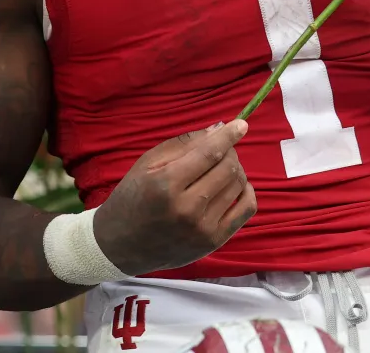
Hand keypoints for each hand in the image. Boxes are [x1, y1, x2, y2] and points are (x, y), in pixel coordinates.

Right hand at [93, 120, 255, 275]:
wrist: (123, 245)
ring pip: (238, 186)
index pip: (208, 153)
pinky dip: (247, 192)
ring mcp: (203, 227)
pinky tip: (237, 186)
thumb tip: (218, 129)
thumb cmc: (131, 198)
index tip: (241, 124)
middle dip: (229, 152)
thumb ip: (182, 145)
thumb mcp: (146, 164)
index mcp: (166, 184)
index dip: (227, 136)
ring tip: (222, 167)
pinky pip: (246, 209)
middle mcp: (187, 207)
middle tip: (221, 148)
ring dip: (235, 170)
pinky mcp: (214, 241)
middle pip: (227, 168)